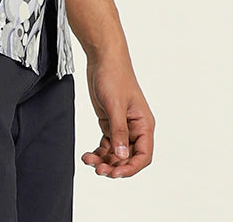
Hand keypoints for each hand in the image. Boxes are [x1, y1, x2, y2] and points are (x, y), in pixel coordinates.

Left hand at [82, 56, 154, 177]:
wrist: (102, 58)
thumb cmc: (114, 76)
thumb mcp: (116, 105)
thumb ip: (119, 132)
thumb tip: (122, 157)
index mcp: (144, 124)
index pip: (143, 155)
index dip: (131, 168)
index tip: (115, 173)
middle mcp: (135, 128)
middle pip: (128, 157)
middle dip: (114, 165)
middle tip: (99, 169)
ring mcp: (122, 126)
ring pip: (116, 152)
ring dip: (104, 160)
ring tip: (89, 161)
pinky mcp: (110, 122)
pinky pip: (107, 144)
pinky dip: (99, 151)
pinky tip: (88, 155)